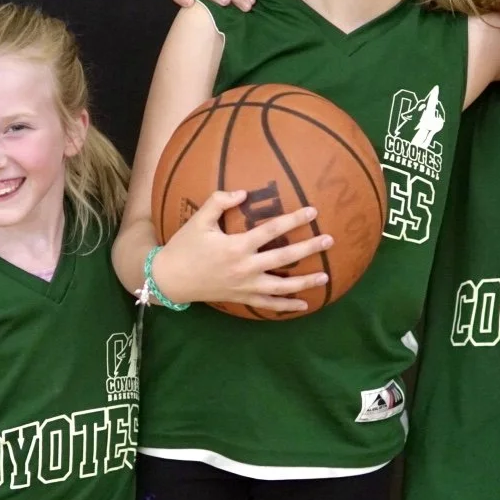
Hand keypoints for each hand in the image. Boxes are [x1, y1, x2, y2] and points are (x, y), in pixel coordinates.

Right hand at [156, 190, 332, 311]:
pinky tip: (304, 306)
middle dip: (309, 248)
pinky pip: (268, 305)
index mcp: (237, 246)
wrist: (170, 279)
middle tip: (329, 240)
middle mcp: (245, 268)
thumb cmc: (185, 246)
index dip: (294, 220)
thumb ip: (219, 201)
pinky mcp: (241, 298)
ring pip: (281, 287)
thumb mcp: (199, 220)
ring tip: (325, 277)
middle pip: (284, 258)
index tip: (313, 211)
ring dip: (305, 283)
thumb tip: (244, 193)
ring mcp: (245, 286)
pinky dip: (286, 306)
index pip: (272, 230)